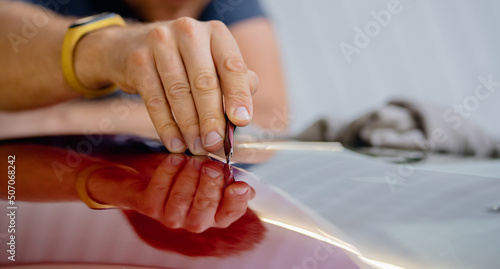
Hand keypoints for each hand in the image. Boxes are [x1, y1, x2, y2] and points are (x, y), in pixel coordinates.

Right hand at [76, 18, 258, 154]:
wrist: (128, 46)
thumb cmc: (183, 59)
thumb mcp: (212, 62)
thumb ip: (233, 83)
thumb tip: (242, 115)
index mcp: (216, 33)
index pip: (232, 66)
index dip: (238, 95)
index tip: (241, 121)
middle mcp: (189, 32)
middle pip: (204, 82)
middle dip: (211, 118)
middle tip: (215, 143)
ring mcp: (161, 43)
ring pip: (179, 93)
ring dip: (189, 127)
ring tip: (197, 147)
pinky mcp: (138, 61)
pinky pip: (155, 100)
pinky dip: (166, 126)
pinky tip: (175, 143)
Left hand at [87, 154, 255, 232]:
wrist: (147, 179)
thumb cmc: (187, 176)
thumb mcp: (210, 177)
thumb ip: (229, 181)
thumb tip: (248, 189)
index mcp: (215, 215)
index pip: (230, 213)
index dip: (236, 202)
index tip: (240, 186)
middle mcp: (195, 221)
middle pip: (205, 206)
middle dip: (210, 184)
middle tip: (212, 165)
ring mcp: (171, 217)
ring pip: (182, 198)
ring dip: (189, 176)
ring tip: (194, 158)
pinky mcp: (149, 207)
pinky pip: (159, 189)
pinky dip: (168, 172)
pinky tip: (175, 158)